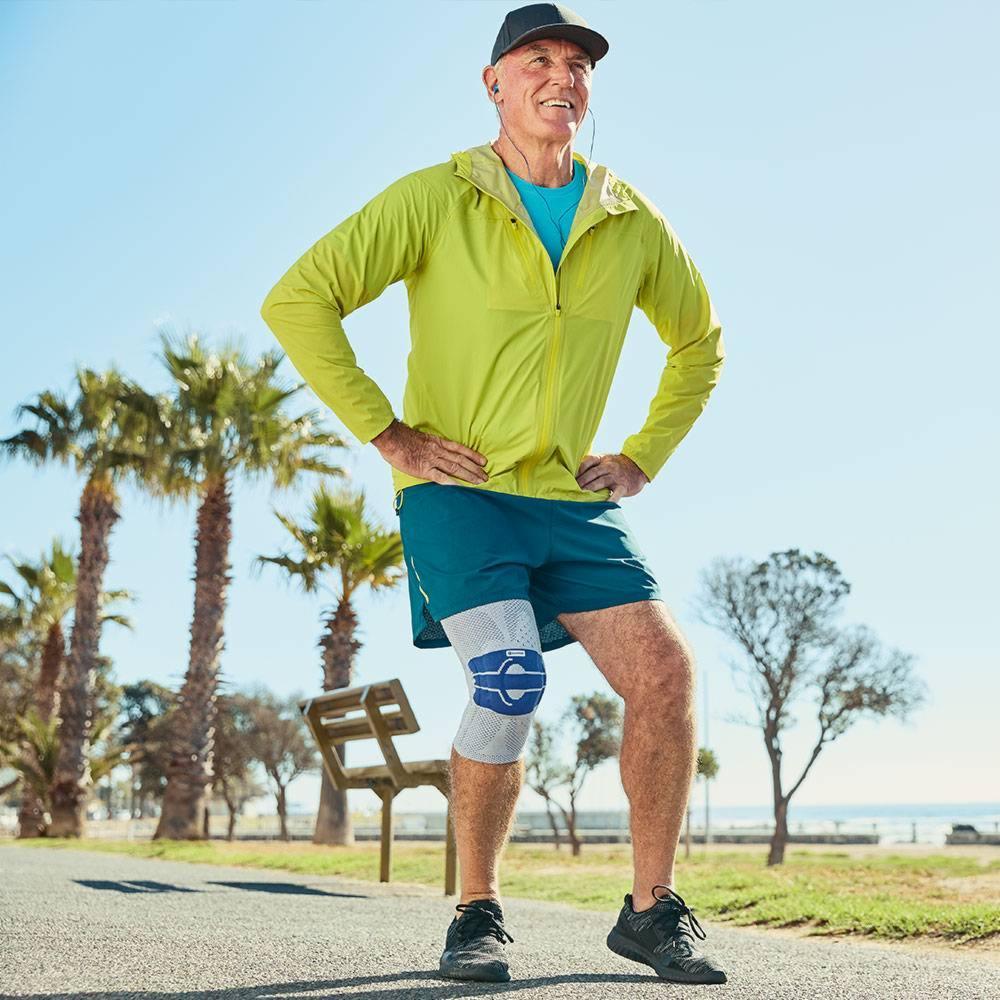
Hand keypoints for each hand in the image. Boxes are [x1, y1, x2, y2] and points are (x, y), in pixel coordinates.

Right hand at [371, 419, 488, 485]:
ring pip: (455, 468)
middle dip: (475, 468)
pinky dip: (451, 482)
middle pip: (461, 460)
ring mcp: (432, 460)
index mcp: (437, 442)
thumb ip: (429, 446)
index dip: (473, 455)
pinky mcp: (423, 469)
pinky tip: (460, 487)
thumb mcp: (420, 439)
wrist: (391, 438)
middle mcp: (438, 451)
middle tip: (486, 475)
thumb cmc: (402, 438)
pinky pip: (440, 476)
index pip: (460, 449)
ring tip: (480, 482)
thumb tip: (435, 452)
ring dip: (469, 475)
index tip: (484, 461)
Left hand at [576, 452, 648, 501]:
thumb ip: (593, 465)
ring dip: (589, 489)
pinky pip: (616, 494)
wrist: (639, 466)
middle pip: (592, 473)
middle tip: (571, 489)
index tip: (570, 477)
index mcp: (602, 459)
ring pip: (601, 482)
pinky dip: (610, 500)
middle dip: (581, 482)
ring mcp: (616, 476)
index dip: (578, 470)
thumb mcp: (605, 460)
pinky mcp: (623, 486)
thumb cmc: (617, 465)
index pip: (588, 462)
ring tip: (580, 496)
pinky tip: (604, 506)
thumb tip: (575, 474)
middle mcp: (609, 466)